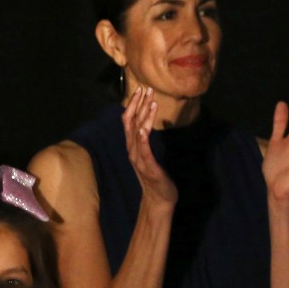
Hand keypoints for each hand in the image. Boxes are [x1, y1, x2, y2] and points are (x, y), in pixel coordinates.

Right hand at [122, 87, 177, 206]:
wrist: (158, 199)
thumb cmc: (155, 176)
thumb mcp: (149, 154)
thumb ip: (146, 141)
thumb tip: (147, 124)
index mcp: (133, 146)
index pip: (130, 120)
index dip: (133, 104)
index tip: (140, 89)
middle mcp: (133, 150)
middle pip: (132, 123)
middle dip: (138, 104)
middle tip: (145, 88)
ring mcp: (140, 159)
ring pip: (138, 133)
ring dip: (144, 116)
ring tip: (150, 101)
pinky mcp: (148, 167)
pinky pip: (144, 151)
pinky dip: (142, 140)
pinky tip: (143, 129)